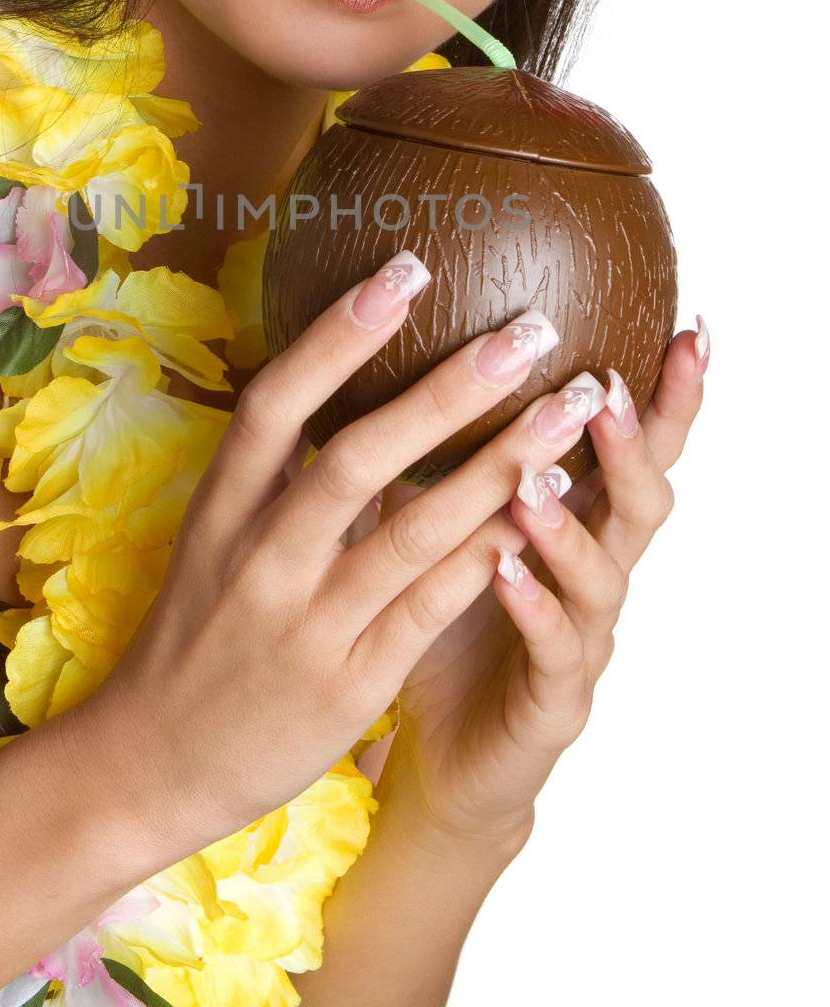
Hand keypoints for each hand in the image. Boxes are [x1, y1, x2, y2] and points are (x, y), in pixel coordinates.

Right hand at [79, 254, 613, 856]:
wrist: (151, 760)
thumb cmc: (198, 631)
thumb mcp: (214, 537)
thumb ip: (278, 471)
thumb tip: (349, 376)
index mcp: (221, 508)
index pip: (277, 403)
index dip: (339, 333)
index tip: (408, 268)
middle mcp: (262, 559)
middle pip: (358, 456)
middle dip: (451, 388)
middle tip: (531, 330)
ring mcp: (307, 625)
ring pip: (414, 532)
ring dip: (500, 464)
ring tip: (568, 409)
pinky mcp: (350, 684)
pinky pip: (431, 608)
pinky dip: (488, 555)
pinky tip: (542, 511)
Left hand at [367, 317, 710, 844]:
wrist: (441, 754)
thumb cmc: (445, 620)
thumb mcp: (437, 522)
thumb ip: (438, 450)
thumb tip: (392, 349)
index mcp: (577, 522)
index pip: (636, 449)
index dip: (669, 396)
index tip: (688, 327)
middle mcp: (594, 574)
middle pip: (643, 501)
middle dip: (635, 444)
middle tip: (607, 389)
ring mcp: (583, 639)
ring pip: (602, 576)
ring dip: (571, 523)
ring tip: (538, 478)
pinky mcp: (552, 702)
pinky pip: (555, 652)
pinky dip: (533, 607)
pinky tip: (506, 572)